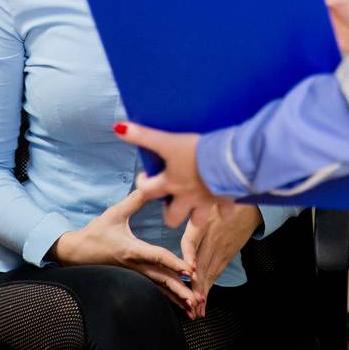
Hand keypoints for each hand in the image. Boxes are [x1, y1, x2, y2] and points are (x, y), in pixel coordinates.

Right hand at [50, 189, 197, 313]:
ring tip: (193, 309)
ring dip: (176, 299)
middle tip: (198, 299)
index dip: (174, 263)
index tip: (190, 270)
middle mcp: (135, 266)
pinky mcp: (133, 279)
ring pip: (159, 289)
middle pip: (162, 280)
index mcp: (132, 250)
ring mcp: (134, 275)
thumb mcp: (114, 213)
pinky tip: (180, 305)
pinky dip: (168, 298)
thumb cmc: (96, 232)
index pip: (157, 257)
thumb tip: (151, 184)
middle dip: (181, 290)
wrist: (76, 252)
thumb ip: (135, 200)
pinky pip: (154, 290)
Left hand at [114, 122, 233, 230]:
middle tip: (171, 200)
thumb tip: (118, 128)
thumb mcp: (168, 141)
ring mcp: (206, 202)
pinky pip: (225, 212)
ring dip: (195, 216)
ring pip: (197, 221)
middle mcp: (187, 197)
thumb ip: (144, 136)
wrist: (229, 161)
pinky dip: (224, 210)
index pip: (147, 191)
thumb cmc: (197, 151)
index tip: (144, 177)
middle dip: (170, 212)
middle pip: (172, 218)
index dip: (142, 184)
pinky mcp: (225, 200)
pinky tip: (224, 204)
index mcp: (171, 183)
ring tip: (195, 206)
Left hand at [181, 204, 260, 318]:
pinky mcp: (227, 255)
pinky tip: (204, 299)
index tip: (189, 269)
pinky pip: (217, 272)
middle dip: (196, 285)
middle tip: (190, 301)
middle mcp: (211, 239)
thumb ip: (186, 208)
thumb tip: (169, 211)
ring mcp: (221, 249)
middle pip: (202, 264)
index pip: (192, 240)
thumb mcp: (203, 203)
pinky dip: (210, 286)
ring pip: (210, 272)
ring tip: (197, 308)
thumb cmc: (218, 203)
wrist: (246, 205)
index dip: (190, 254)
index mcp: (201, 224)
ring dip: (203, 291)